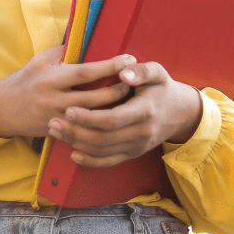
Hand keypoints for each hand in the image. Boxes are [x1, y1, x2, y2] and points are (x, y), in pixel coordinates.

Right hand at [0, 46, 136, 138]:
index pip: (86, 72)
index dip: (109, 66)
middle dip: (117, 91)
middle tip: (134, 83)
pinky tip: (114, 119)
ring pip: (91, 117)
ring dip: (112, 109)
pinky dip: (99, 124)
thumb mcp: (41, 60)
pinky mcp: (57, 131)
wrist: (3, 109)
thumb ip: (64, 51)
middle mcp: (54, 99)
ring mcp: (56, 118)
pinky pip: (83, 130)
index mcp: (51, 78)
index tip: (128, 59)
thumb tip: (88, 37)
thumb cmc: (26, 79)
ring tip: (129, 101)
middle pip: (94, 98)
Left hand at [46, 61, 202, 168]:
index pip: (112, 120)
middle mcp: (141, 133)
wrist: (181, 113)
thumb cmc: (163, 88)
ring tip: (56, 132)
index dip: (89, 118)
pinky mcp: (133, 153)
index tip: (69, 110)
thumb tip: (123, 72)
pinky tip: (73, 154)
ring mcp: (137, 146)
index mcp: (145, 111)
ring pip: (102, 151)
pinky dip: (90, 161)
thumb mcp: (157, 72)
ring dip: (76, 144)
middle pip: (103, 139)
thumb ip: (140, 71)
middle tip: (53, 122)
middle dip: (75, 132)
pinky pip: (109, 162)